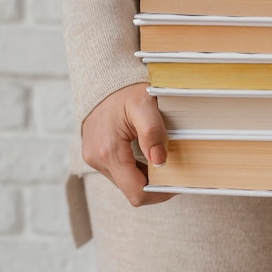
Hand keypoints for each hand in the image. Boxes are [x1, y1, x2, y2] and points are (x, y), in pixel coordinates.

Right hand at [81, 83, 172, 206]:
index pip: (137, 192)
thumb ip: (152, 132)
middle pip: (132, 190)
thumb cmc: (125, 90)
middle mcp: (97, 160)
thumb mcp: (144, 104)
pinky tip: (147, 153)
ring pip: (126, 183)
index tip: (177, 180)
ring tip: (160, 155)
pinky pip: (120, 173)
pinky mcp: (96, 156)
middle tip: (174, 167)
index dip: (160, 192)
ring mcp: (94, 159)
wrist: (102, 79)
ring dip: (146, 176)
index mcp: (108, 151)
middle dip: (155, 183)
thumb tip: (160, 161)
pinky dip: (136, 169)